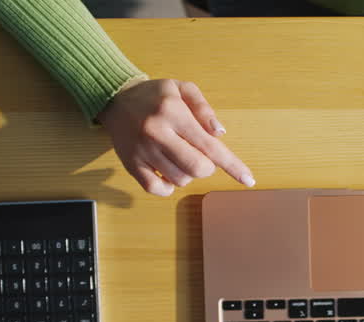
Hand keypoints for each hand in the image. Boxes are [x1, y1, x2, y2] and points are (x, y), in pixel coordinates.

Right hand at [98, 78, 254, 196]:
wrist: (115, 98)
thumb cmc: (155, 95)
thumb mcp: (181, 89)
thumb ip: (203, 108)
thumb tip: (219, 133)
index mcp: (174, 113)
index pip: (210, 146)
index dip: (232, 165)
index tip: (248, 180)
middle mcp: (157, 133)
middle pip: (197, 168)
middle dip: (206, 167)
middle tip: (199, 155)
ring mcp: (142, 151)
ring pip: (179, 180)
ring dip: (187, 175)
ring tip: (179, 157)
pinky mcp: (131, 164)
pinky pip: (156, 189)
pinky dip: (168, 187)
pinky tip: (167, 172)